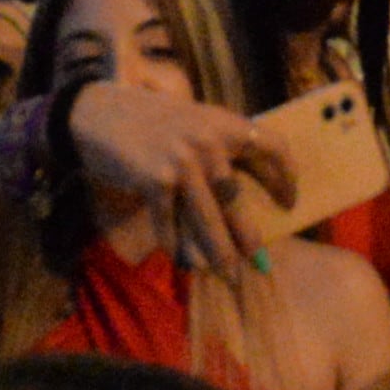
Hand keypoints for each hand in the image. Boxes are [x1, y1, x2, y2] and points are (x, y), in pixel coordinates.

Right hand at [65, 79, 293, 271]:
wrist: (101, 113)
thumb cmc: (152, 122)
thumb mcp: (196, 124)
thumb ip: (220, 150)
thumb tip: (240, 195)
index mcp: (226, 124)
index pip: (274, 148)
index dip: (286, 178)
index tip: (289, 203)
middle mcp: (209, 143)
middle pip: (237, 199)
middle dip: (249, 237)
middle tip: (261, 264)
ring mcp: (182, 163)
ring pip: (208, 220)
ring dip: (220, 253)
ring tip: (230, 276)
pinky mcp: (154, 181)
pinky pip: (170, 224)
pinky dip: (175, 246)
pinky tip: (181, 262)